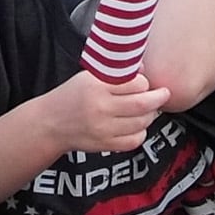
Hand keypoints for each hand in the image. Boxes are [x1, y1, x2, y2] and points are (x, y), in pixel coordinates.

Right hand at [34, 68, 170, 154]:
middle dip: (158, 98)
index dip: (145, 82)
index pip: (134, 83)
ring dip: (150, 115)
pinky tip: (136, 125)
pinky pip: (135, 140)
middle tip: (163, 94)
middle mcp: (100, 108)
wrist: (50, 124)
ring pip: (141, 123)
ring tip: (148, 109)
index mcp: (96, 87)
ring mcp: (103, 129)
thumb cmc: (71, 96)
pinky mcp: (105, 145)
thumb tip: (143, 70)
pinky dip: (141, 132)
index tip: (146, 82)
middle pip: (142, 104)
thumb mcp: (88, 77)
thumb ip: (115, 74)